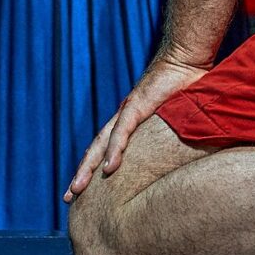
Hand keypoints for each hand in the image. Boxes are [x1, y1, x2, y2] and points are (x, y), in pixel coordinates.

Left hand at [64, 50, 208, 202]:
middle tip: (68, 198)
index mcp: (130, 120)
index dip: (93, 166)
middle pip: (96, 148)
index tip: (81, 189)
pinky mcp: (138, 104)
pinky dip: (114, 150)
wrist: (185, 57)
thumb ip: (171, 137)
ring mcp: (129, 109)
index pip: (105, 146)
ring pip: (102, 142)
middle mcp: (123, 116)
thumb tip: (183, 157)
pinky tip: (108, 169)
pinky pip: (122, 131)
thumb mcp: (176, 119)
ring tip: (78, 188)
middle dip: (82, 173)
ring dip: (88, 166)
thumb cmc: (185, 85)